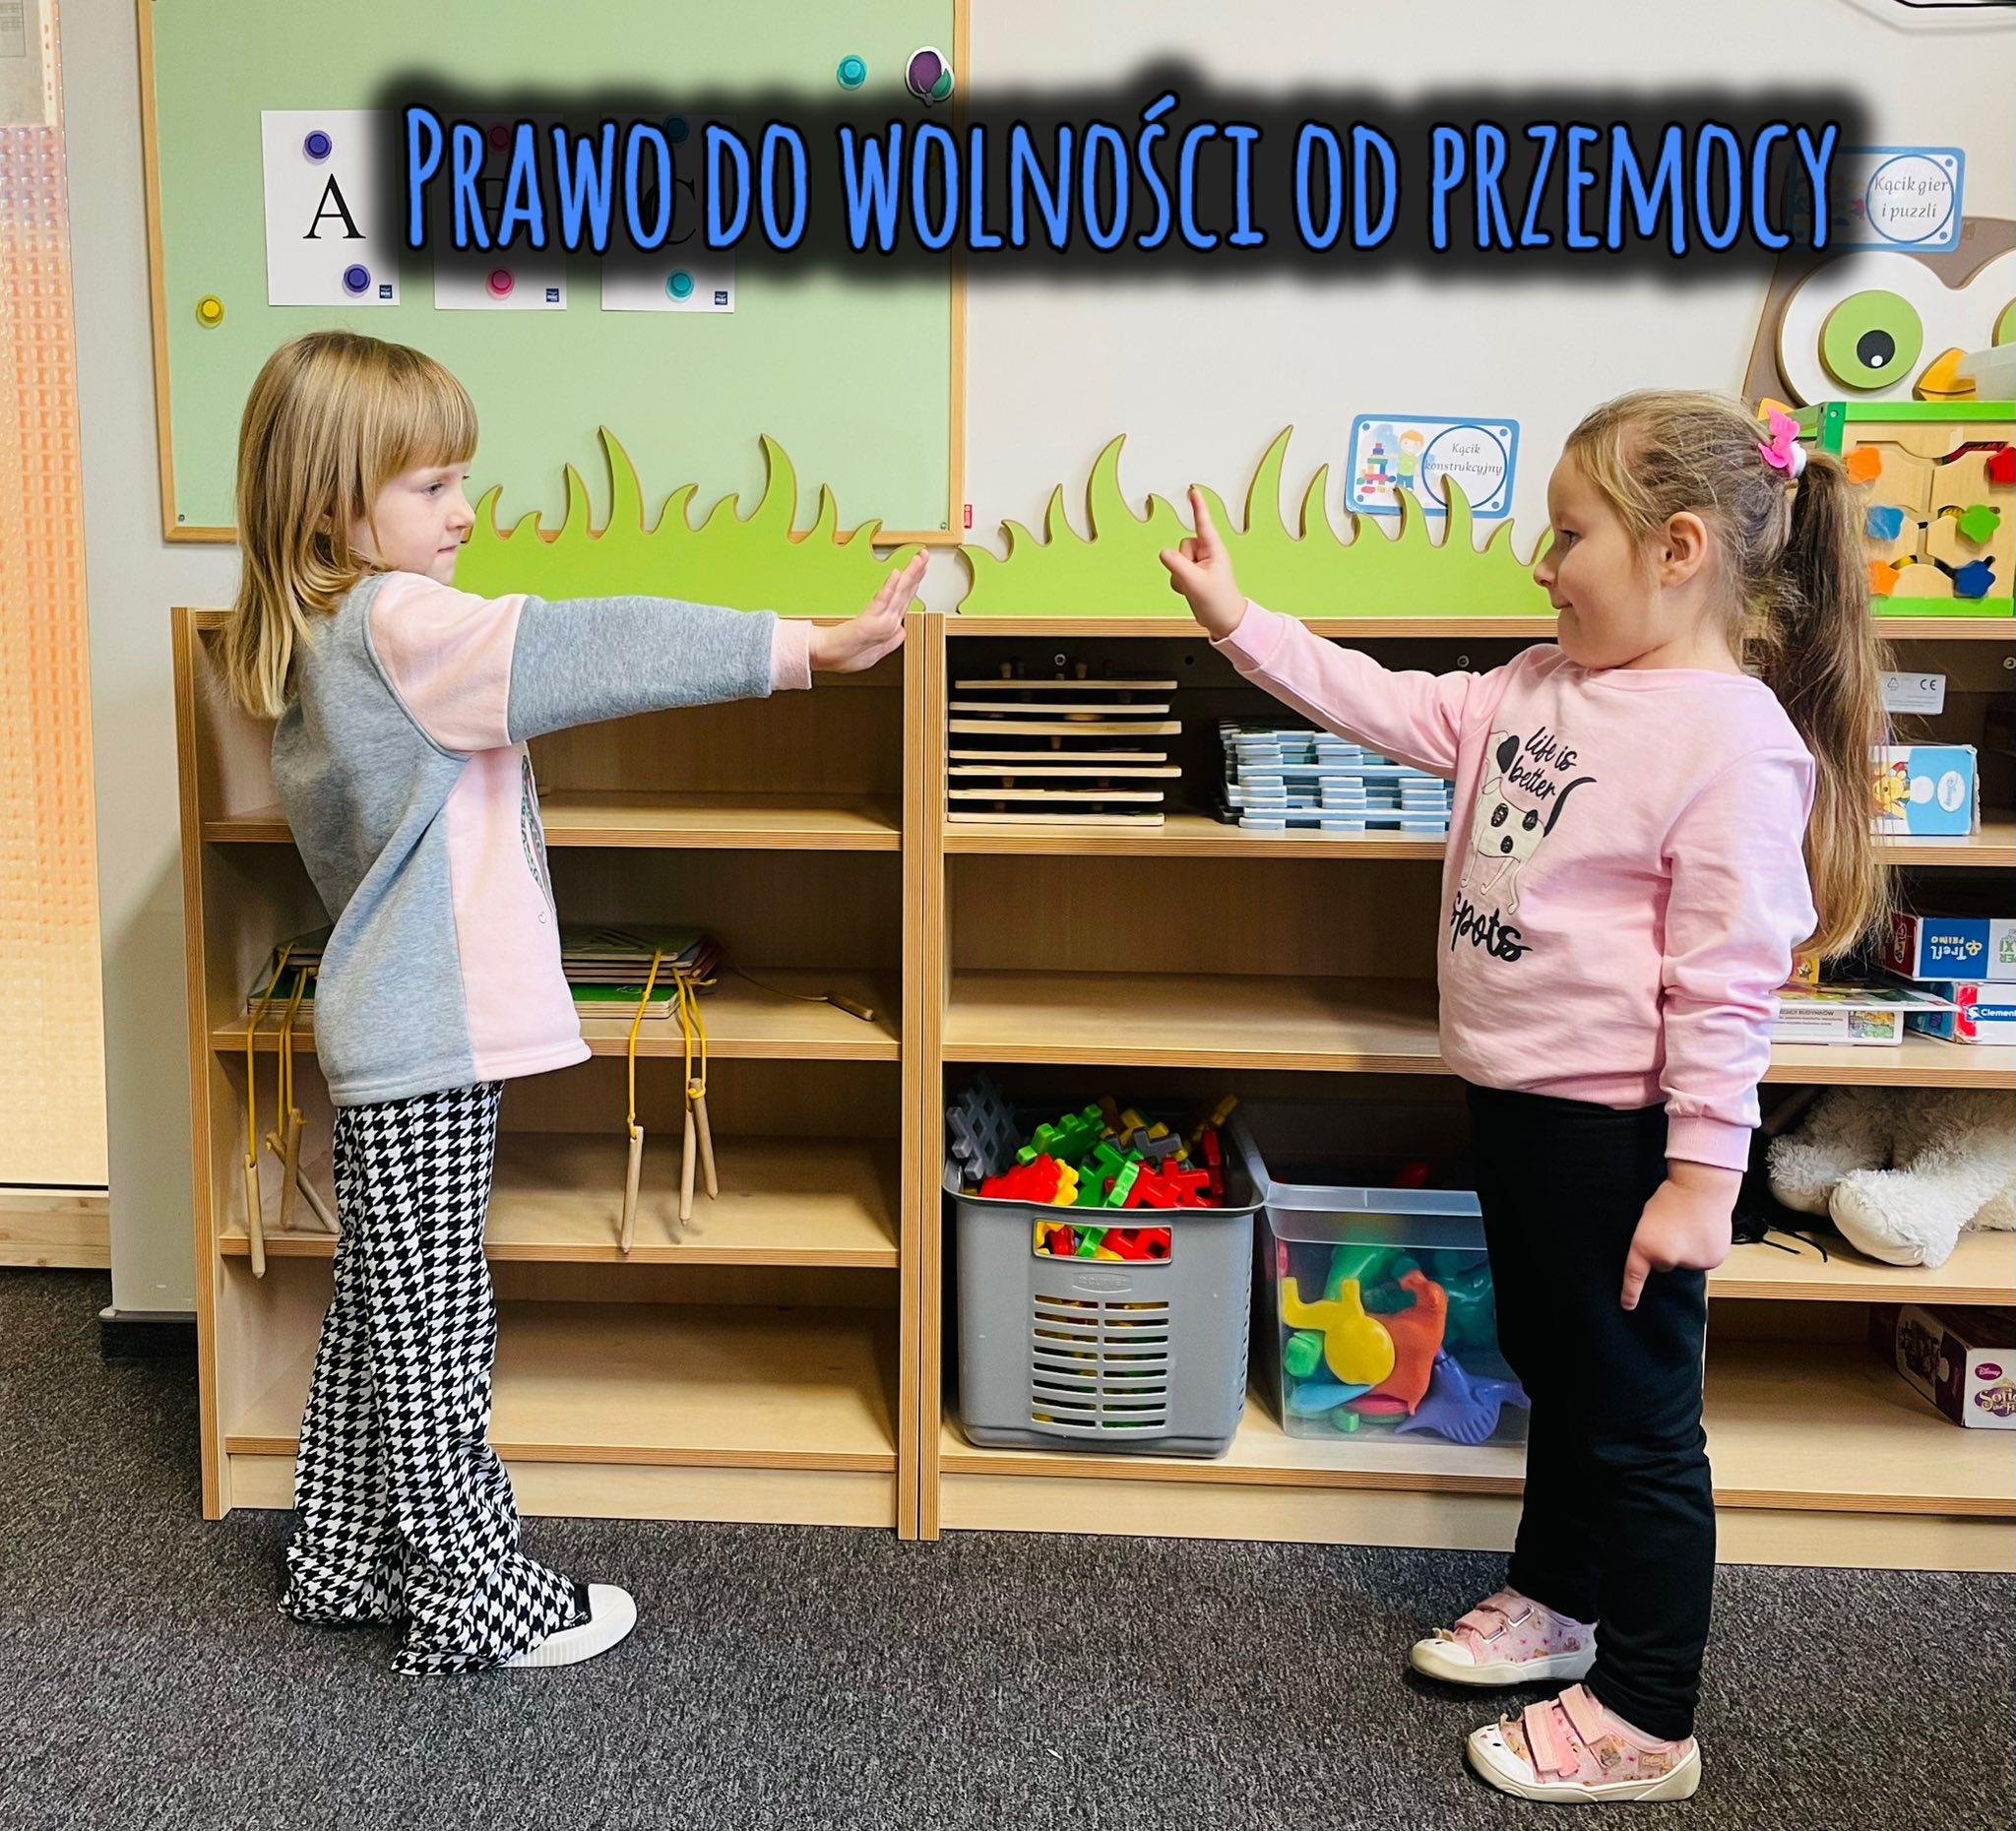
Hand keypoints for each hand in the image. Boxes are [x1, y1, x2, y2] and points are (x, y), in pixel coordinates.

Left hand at [809, 553, 924, 671]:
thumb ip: (889, 634)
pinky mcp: (869, 623)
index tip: (921, 565)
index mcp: (891, 625)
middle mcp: (890, 623)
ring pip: (899, 595)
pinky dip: (890, 588)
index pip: (906, 597)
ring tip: (918, 560)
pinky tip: (897, 574)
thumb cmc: (846, 650)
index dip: (915, 580)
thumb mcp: (873, 642)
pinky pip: (881, 602)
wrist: (830, 656)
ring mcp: (882, 624)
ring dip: (910, 576)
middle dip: (917, 573)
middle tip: (924, 555)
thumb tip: (901, 628)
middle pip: (906, 593)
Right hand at [1158, 486, 1247, 639]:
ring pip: (1176, 558)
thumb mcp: (1195, 582)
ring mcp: (1198, 563)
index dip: (1197, 506)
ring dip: (1180, 575)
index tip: (1193, 490)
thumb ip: (1177, 565)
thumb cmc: (1219, 601)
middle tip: (1196, 579)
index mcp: (1214, 549)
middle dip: (1182, 562)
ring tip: (1195, 587)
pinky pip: (1174, 571)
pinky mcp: (1192, 574)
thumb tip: (1164, 552)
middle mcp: (1207, 553)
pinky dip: (1178, 583)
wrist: (1223, 620)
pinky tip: (1191, 591)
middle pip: (1182, 545)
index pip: (1203, 523)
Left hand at [1621, 1162, 1738, 1310]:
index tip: (1627, 1305)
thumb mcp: (1647, 1218)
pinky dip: (1704, 1250)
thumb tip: (1659, 1257)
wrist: (1702, 1187)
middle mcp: (1667, 1258)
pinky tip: (1705, 1232)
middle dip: (1669, 1252)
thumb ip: (1650, 1241)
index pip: (1634, 1276)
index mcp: (1645, 1247)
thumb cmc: (1671, 1197)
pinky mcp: (1711, 1260)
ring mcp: (1691, 1262)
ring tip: (1691, 1227)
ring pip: (1686, 1263)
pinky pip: (1704, 1260)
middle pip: (1665, 1265)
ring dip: (1688, 1251)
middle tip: (1674, 1229)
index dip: (1630, 1293)